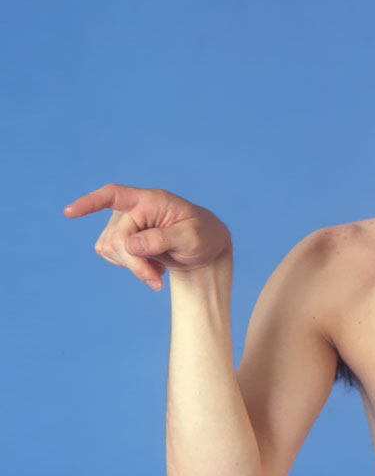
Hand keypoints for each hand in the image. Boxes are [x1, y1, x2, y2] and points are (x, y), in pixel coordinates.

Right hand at [63, 183, 231, 290]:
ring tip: (158, 271)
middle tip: (157, 281)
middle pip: (116, 239)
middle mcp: (133, 208)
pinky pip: (109, 255)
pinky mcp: (120, 239)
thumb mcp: (192, 239)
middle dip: (134, 264)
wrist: (204, 248)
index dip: (91, 203)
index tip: (69, 212)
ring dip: (132, 266)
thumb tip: (131, 244)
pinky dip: (129, 267)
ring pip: (109, 249)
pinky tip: (151, 268)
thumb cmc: (203, 237)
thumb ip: (162, 239)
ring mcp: (123, 223)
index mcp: (151, 200)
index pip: (115, 195)